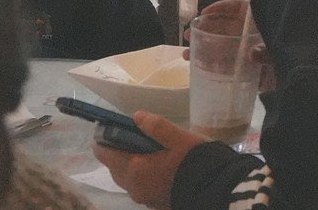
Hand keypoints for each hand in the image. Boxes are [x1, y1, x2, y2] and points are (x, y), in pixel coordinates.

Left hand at [90, 111, 207, 209]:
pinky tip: (158, 167)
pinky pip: (140, 188)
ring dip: (130, 166)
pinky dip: (141, 177)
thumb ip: (157, 126)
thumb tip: (136, 116)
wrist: (214, 191)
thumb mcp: (179, 138)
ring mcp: (144, 198)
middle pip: (114, 169)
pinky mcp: (155, 204)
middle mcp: (134, 187)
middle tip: (131, 136)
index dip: (103, 140)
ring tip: (146, 151)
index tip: (108, 128)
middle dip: (117, 153)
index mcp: (134, 169)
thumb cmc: (195, 162)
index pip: (105, 155)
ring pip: (127, 180)